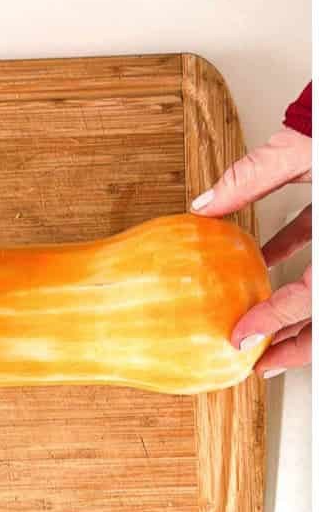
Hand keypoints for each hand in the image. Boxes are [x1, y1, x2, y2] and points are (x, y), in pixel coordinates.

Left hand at [191, 127, 311, 375]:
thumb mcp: (301, 148)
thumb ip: (251, 179)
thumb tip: (203, 206)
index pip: (312, 295)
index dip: (275, 321)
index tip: (242, 340)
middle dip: (301, 340)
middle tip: (264, 362)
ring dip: (302, 311)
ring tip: (266, 329)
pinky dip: (301, 262)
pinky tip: (270, 263)